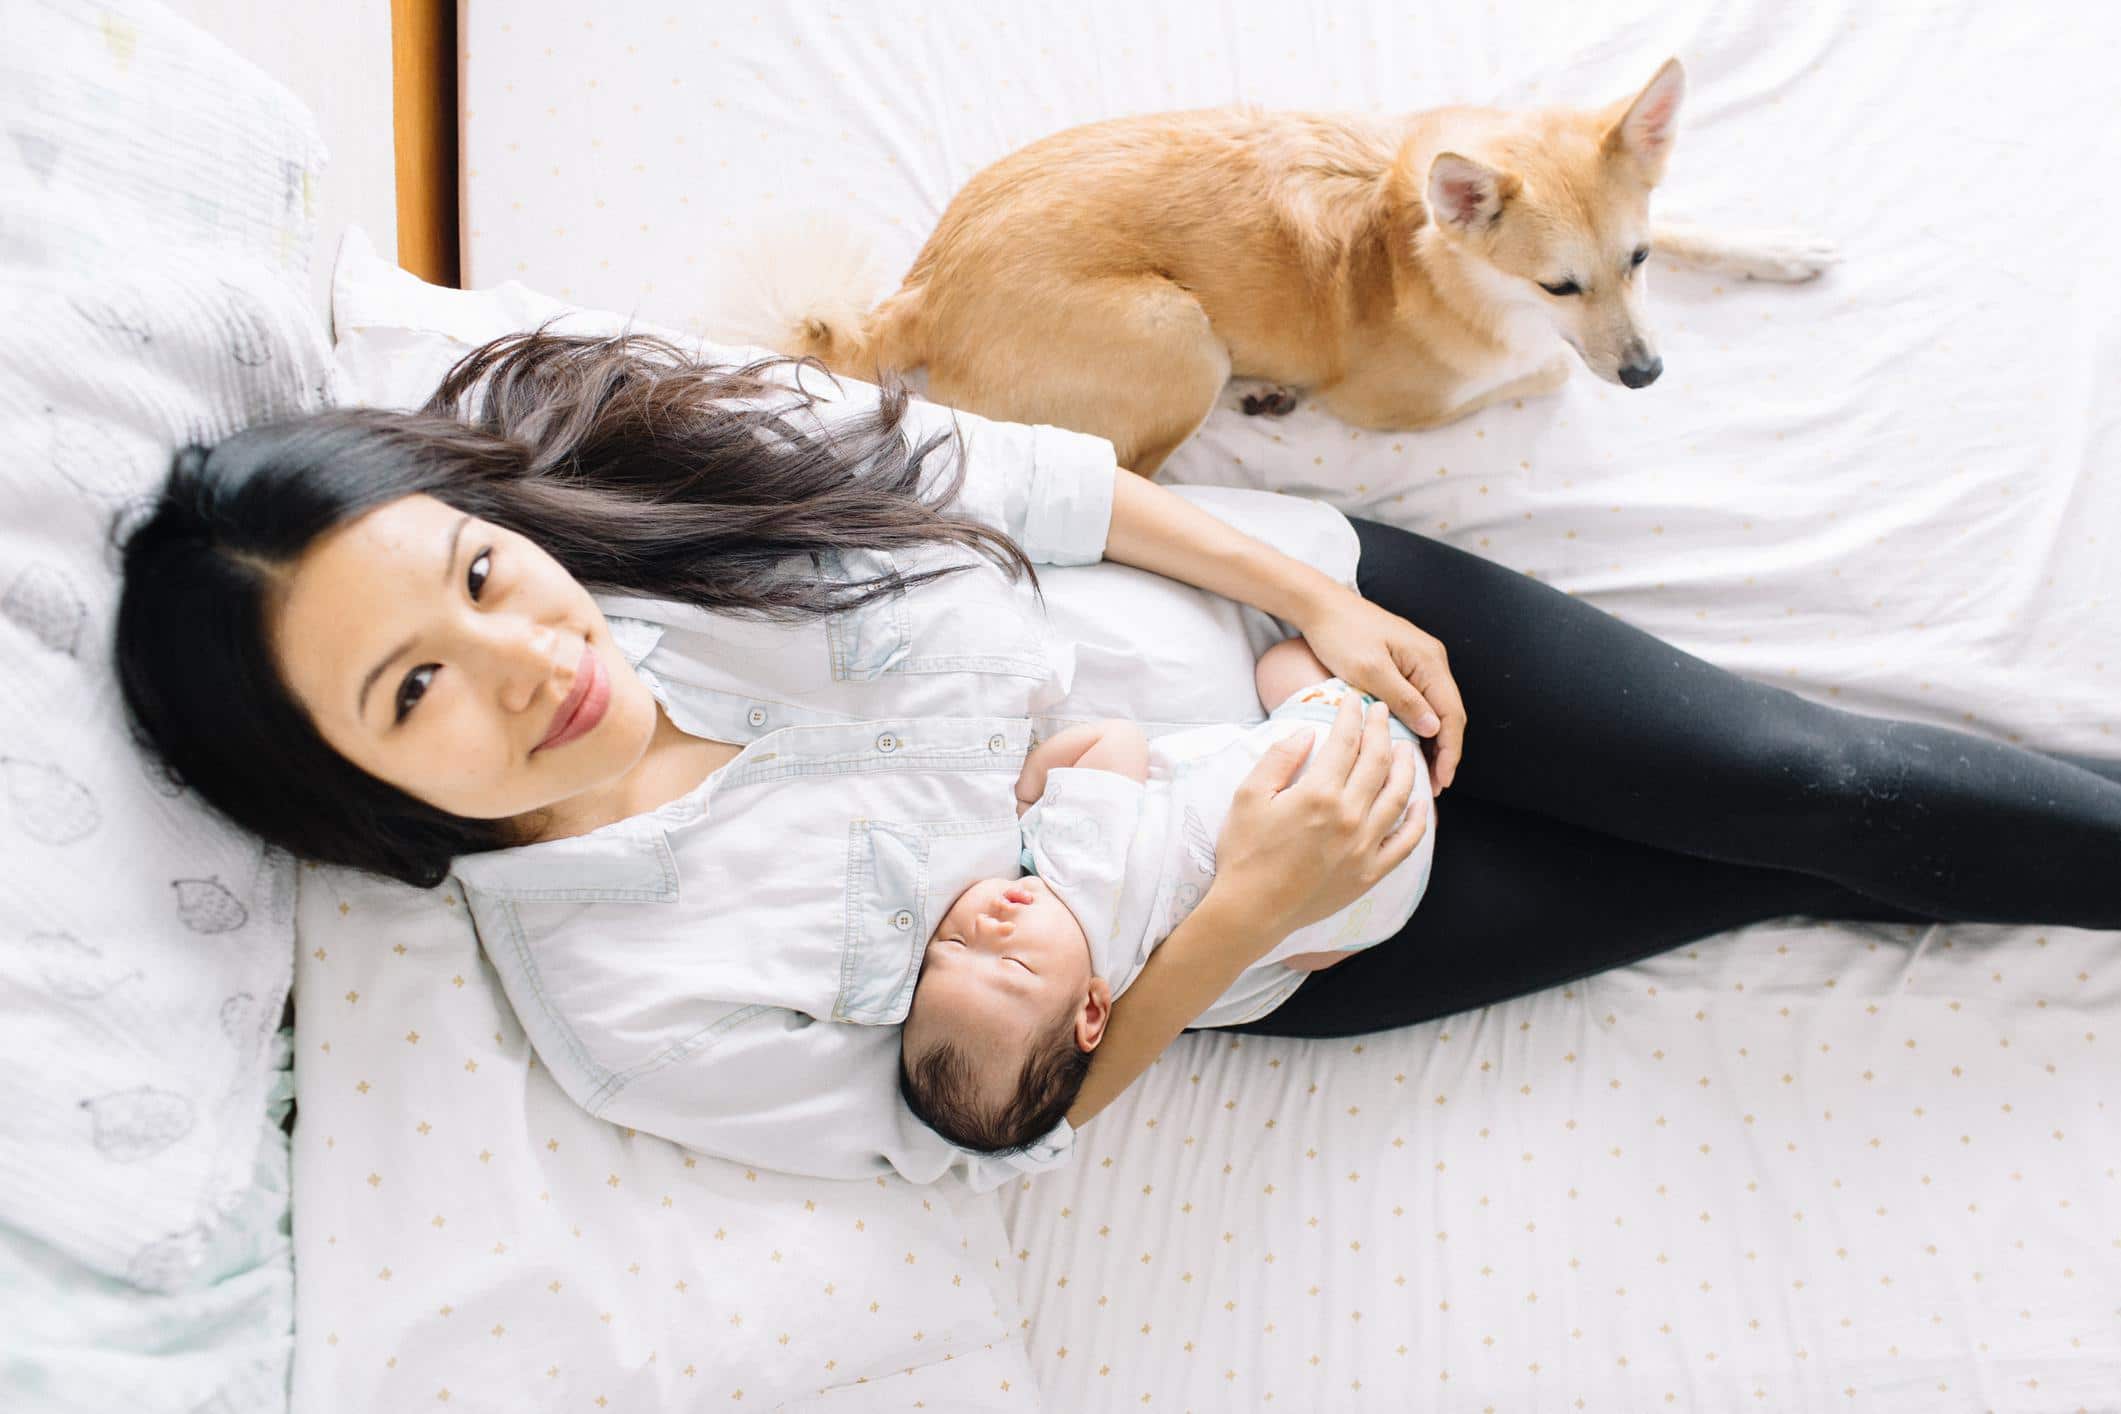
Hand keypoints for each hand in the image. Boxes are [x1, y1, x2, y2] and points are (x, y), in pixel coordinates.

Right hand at [1212, 693, 1427, 946]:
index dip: (1351, 715)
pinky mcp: (1370, 872)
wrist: (1251, 911)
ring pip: (1398, 796)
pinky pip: (1406, 842)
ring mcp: (1364, 846)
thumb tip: (1307, 732)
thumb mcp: (1248, 797)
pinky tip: (1420, 804)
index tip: (1353, 699)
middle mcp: (1349, 817)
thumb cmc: (1244, 853)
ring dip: (1405, 767)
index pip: (1345, 742)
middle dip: (1380, 730)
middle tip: (1381, 712)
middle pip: (1376, 761)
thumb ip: (1279, 759)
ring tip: (1404, 749)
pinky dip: (1417, 820)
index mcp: (1318, 794)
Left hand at [1292, 585, 1465, 792]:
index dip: (1449, 752)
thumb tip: (1434, 729)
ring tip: (1423, 774)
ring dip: (1433, 742)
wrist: (1320, 606)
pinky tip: (1409, 746)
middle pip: (1449, 714)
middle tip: (1434, 787)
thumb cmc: (1340, 636)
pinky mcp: (1405, 663)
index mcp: (1429, 660)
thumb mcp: (1369, 671)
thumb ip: (1403, 699)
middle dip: (1445, 752)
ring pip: (1436, 709)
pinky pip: (1421, 700)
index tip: (1441, 782)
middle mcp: (1432, 659)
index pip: (1451, 714)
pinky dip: (1420, 725)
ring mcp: (1419, 660)